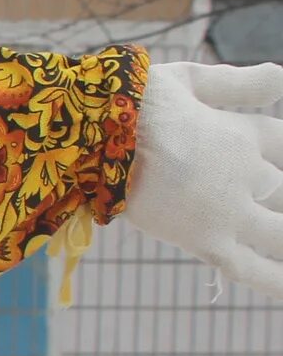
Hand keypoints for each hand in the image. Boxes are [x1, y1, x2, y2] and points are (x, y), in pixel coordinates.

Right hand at [122, 62, 282, 297]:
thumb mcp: (187, 79)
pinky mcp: (205, 240)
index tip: (270, 158)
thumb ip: (236, 83)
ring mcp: (229, 211)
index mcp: (243, 133)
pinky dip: (274, 282)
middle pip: (278, 189)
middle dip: (268, 193)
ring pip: (279, 233)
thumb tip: (282, 73)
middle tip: (230, 192)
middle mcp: (247, 173)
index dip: (278, 151)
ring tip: (279, 240)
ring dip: (282, 235)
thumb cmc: (130, 100)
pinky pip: (249, 269)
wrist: (92, 134)